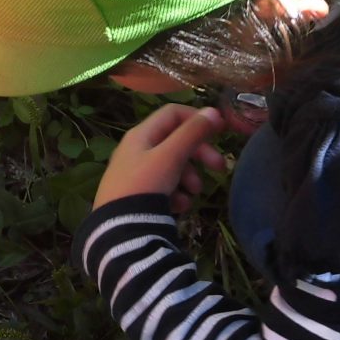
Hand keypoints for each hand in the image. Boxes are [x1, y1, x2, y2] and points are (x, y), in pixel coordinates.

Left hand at [96, 104, 226, 213]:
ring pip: (172, 167)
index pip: (173, 114)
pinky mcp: (136, 196)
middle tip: (220, 168)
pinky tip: (179, 207)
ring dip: (189, 178)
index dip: (198, 119)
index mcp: (141, 135)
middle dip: (200, 154)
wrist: (119, 229)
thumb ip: (192, 133)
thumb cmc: (146, 186)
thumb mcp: (171, 157)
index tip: (220, 131)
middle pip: (176, 142)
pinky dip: (176, 194)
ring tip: (193, 194)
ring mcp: (135, 174)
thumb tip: (214, 111)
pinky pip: (163, 188)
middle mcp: (136, 150)